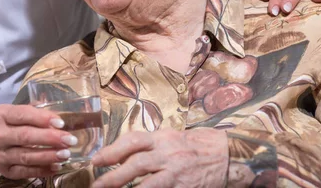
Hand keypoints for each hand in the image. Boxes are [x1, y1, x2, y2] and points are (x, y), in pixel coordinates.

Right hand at [0, 104, 77, 179]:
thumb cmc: (2, 125)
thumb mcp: (11, 113)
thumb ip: (32, 112)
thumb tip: (58, 117)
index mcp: (1, 115)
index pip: (23, 115)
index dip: (43, 118)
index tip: (61, 122)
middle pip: (26, 136)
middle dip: (50, 138)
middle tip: (69, 140)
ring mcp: (0, 154)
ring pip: (26, 156)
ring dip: (49, 156)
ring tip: (65, 154)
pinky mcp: (4, 170)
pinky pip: (26, 172)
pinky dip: (42, 170)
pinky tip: (56, 166)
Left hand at [91, 129, 227, 187]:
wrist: (225, 154)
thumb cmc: (192, 144)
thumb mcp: (168, 137)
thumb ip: (146, 145)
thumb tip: (118, 154)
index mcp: (161, 138)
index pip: (133, 141)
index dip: (112, 150)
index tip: (96, 160)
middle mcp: (168, 154)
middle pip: (137, 164)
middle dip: (114, 176)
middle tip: (96, 185)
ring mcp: (177, 173)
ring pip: (150, 184)